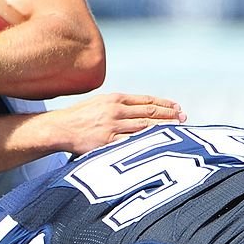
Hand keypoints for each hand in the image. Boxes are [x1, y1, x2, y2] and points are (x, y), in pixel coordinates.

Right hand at [54, 92, 186, 155]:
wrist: (59, 128)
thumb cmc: (78, 117)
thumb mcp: (99, 103)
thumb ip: (118, 104)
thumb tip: (138, 108)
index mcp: (115, 99)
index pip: (146, 100)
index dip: (164, 103)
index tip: (177, 107)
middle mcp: (116, 110)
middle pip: (149, 112)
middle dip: (169, 115)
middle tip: (184, 118)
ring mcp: (112, 126)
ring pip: (145, 126)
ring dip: (164, 128)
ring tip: (178, 130)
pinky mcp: (107, 142)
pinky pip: (131, 142)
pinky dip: (147, 142)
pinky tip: (158, 144)